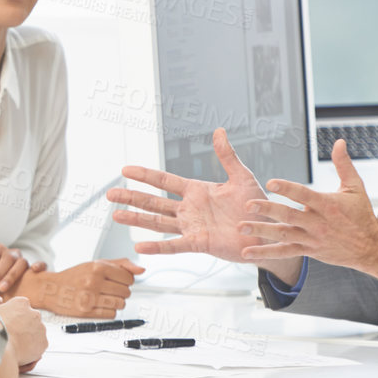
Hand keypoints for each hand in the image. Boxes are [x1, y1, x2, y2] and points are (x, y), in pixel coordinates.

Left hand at [0, 244, 42, 299]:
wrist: (22, 288)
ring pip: (21, 263)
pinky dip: (39, 265)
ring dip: (11, 275)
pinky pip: (42, 264)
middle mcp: (12, 254)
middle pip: (5, 259)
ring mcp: (25, 261)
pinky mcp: (39, 269)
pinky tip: (34, 271)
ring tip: (2, 289)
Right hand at [0, 295, 47, 370]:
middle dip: (24, 327)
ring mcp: (41, 328)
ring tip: (16, 346)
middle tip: (13, 336)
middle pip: (31, 320)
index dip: (15, 317)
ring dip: (29, 338)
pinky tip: (22, 353)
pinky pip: (39, 346)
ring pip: (36, 333)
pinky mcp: (43, 343)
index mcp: (21, 303)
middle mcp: (35, 313)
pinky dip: (33, 350)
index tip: (9, 324)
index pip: (22, 308)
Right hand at [24, 259, 144, 318]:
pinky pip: (111, 314)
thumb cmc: (76, 276)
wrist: (51, 288)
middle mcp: (94, 281)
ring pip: (120, 304)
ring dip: (116, 302)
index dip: (126, 280)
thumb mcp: (96, 263)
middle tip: (109, 289)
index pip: (129, 277)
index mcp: (98, 267)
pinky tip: (100, 305)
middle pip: (126, 292)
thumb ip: (121, 264)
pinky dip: (109, 311)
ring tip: (105, 297)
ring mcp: (90, 297)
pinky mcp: (86, 311)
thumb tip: (142, 269)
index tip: (118, 280)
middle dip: (121, 291)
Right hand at [107, 128, 278, 265]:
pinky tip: (139, 246)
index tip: (125, 169)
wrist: (268, 232)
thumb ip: (227, 156)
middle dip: (131, 196)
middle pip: (154, 201)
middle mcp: (189, 208)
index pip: (164, 180)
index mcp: (196, 190)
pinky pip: (174, 245)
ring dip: (136, 219)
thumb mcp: (242, 177)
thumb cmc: (256, 205)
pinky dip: (157, 247)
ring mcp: (191, 226)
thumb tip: (219, 131)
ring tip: (116, 215)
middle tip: (109, 193)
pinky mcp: (199, 243)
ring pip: (157, 222)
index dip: (145, 175)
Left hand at [237, 140, 377, 290]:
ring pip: (283, 235)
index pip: (304, 195)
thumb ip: (343, 164)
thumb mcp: (355, 187)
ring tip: (242, 227)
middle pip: (289, 215)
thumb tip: (339, 142)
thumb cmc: (361, 215)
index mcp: (327, 205)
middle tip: (248, 205)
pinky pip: (285, 253)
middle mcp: (317, 222)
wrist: (370, 247)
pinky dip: (266, 253)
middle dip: (267, 210)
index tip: (271, 182)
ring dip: (261, 231)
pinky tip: (248, 252)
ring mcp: (311, 238)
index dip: (287, 188)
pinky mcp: (308, 250)